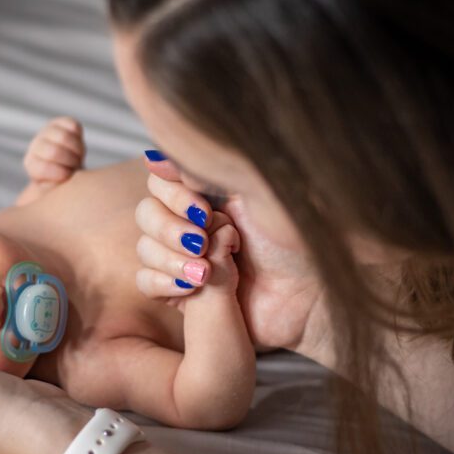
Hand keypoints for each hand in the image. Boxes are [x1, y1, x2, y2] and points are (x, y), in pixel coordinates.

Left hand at [24, 117, 85, 184]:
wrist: (71, 169)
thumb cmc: (65, 185)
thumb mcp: (56, 193)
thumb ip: (52, 190)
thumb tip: (55, 183)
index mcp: (32, 164)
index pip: (42, 168)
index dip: (60, 174)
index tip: (67, 178)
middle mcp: (36, 146)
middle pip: (53, 151)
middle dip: (70, 162)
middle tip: (75, 167)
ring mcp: (47, 132)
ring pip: (64, 137)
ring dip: (77, 150)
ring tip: (78, 157)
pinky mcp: (62, 122)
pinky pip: (73, 125)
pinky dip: (79, 137)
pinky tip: (78, 147)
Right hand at [137, 158, 324, 352]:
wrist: (308, 294)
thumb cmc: (293, 239)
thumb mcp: (251, 190)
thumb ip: (202, 170)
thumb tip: (152, 159)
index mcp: (207, 194)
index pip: (160, 183)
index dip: (173, 197)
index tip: (203, 211)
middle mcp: (192, 222)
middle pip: (146, 214)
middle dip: (170, 230)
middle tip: (202, 244)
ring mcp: (184, 258)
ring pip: (145, 249)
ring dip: (171, 258)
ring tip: (206, 273)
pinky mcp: (182, 293)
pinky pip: (146, 282)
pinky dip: (163, 282)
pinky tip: (193, 287)